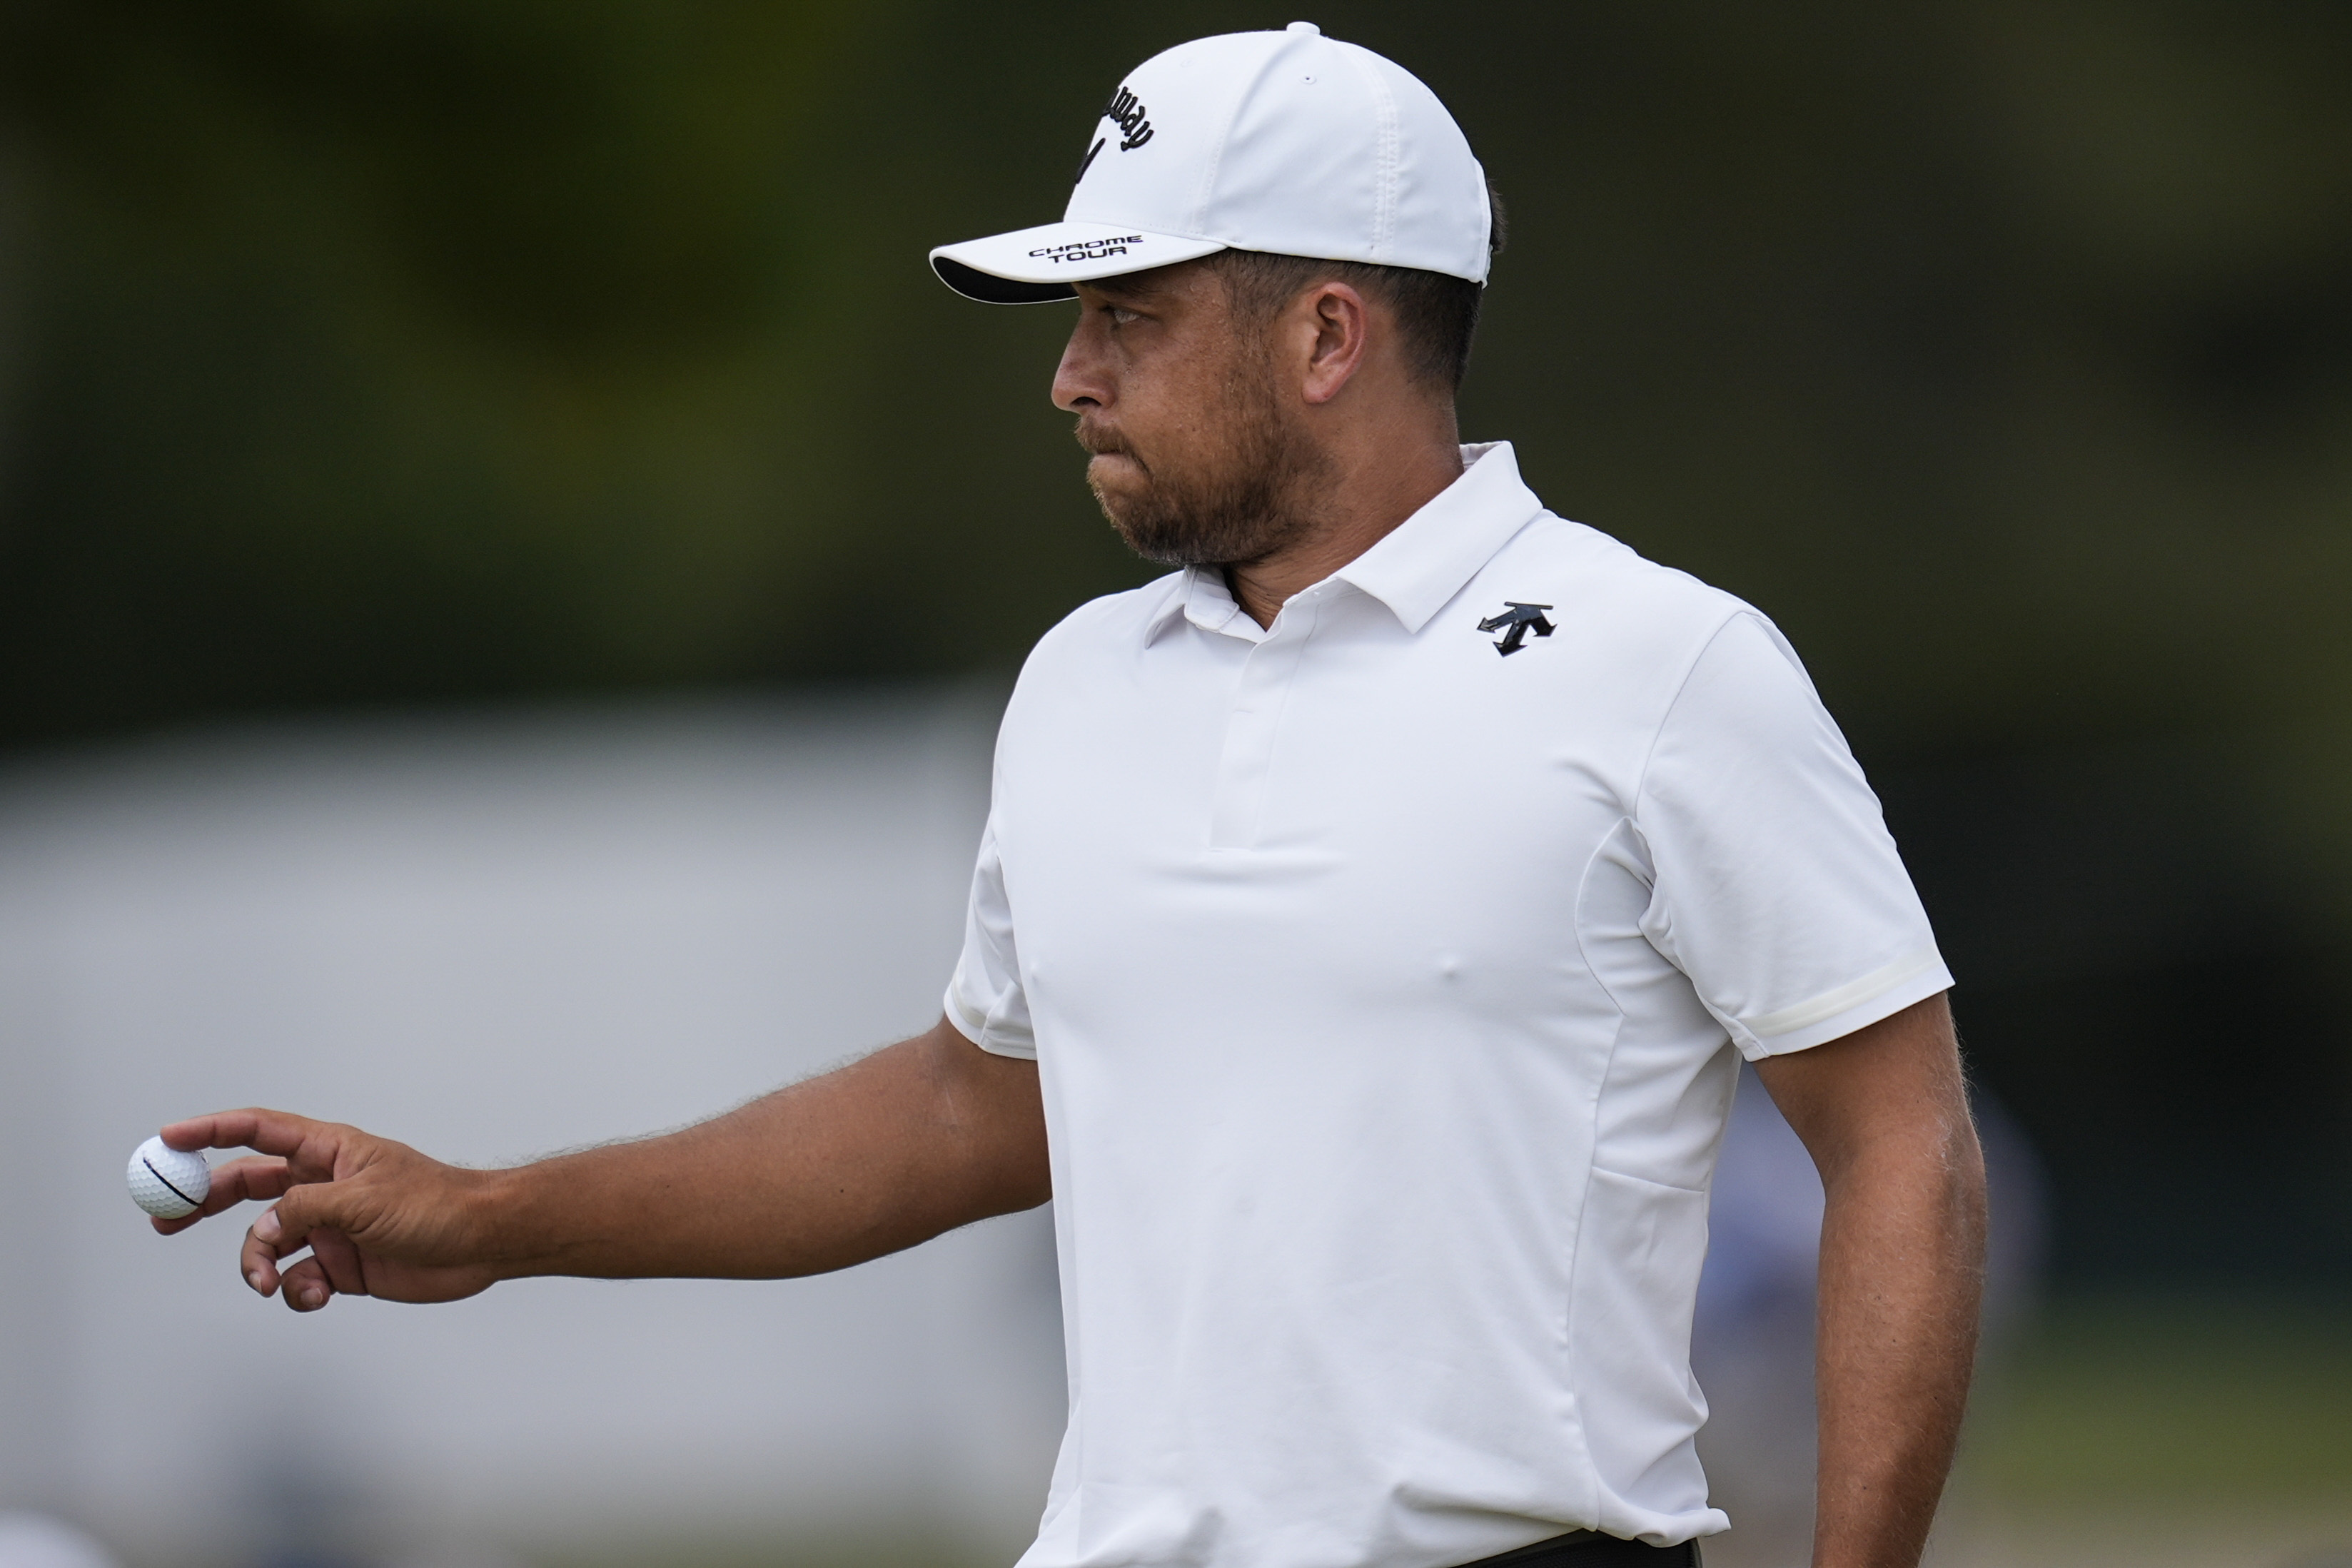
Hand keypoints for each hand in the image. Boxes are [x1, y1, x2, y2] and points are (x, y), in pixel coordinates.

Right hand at [154, 1109, 503, 1312]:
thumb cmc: (437, 1205)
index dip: (211, 1131)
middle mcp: (323, 1186)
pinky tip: (316, 1294)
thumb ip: (305, 1210)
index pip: (259, 1131)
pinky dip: (294, 1291)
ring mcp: (329, 1226)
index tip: (168, 1139)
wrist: (481, 1244)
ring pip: (266, 1243)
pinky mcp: (340, 1265)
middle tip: (163, 1219)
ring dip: (255, 1264)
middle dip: (203, 1202)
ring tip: (264, 1281)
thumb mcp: (364, 1199)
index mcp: (329, 1151)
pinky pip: (295, 1280)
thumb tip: (265, 1229)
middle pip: (247, 1187)